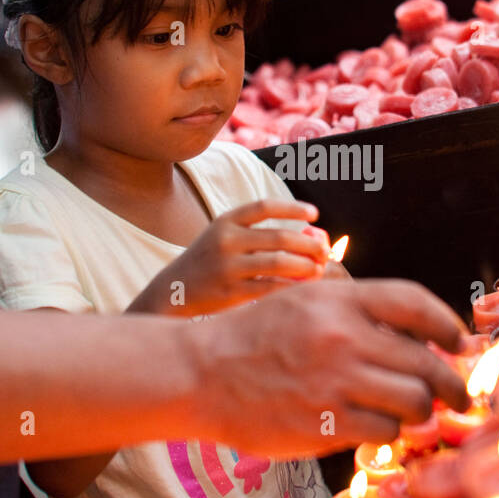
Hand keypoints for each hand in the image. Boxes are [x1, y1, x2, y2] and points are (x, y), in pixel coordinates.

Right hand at [177, 198, 330, 313]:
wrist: (174, 290)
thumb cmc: (210, 261)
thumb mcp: (223, 237)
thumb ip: (255, 234)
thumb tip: (306, 235)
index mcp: (226, 221)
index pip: (265, 206)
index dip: (293, 208)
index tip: (315, 214)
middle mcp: (226, 240)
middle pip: (280, 237)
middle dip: (309, 244)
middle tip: (324, 251)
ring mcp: (228, 266)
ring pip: (279, 263)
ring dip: (305, 266)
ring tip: (318, 269)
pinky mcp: (231, 291)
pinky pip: (270, 287)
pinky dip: (291, 287)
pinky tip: (302, 287)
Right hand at [186, 277, 469, 455]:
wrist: (200, 373)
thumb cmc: (255, 337)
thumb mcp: (304, 301)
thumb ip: (358, 312)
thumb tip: (419, 335)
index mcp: (340, 299)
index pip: (415, 303)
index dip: (448, 324)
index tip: (460, 342)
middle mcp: (343, 336)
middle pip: (427, 361)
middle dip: (452, 383)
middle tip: (459, 395)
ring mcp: (336, 382)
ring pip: (414, 401)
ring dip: (421, 410)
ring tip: (413, 412)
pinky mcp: (326, 423)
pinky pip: (385, 431)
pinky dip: (389, 432)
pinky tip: (378, 427)